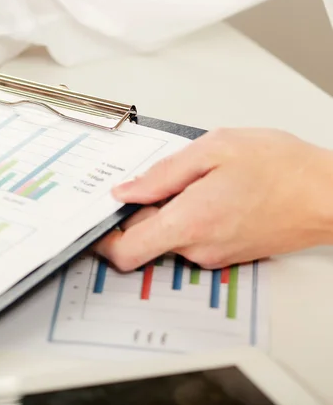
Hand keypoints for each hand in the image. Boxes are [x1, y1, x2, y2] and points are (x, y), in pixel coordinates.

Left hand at [95, 128, 332, 269]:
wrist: (329, 194)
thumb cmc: (281, 168)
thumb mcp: (213, 150)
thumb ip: (162, 175)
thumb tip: (126, 191)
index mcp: (189, 222)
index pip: (126, 253)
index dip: (103, 241)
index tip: (95, 224)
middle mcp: (199, 247)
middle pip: (146, 239)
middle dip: (140, 212)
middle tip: (151, 180)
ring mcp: (215, 254)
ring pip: (171, 235)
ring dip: (168, 210)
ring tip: (192, 179)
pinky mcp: (229, 253)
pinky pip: (193, 237)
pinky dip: (189, 216)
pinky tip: (209, 191)